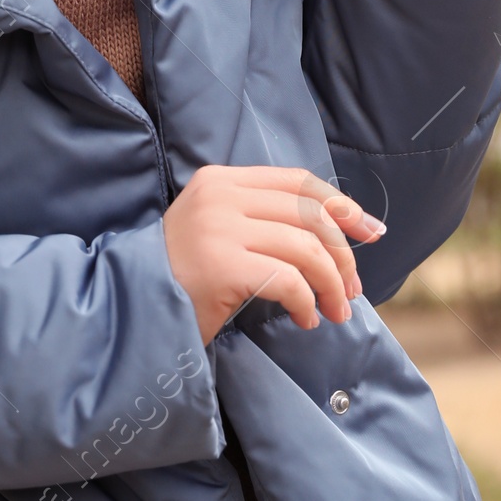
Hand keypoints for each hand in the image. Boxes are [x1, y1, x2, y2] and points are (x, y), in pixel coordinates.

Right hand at [162, 164, 385, 344]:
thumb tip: (338, 232)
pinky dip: (307, 303)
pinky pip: (287, 280)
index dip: (341, 205)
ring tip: (334, 311)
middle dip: (342, 255)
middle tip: (351, 290)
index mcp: (220, 181)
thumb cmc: (181, 278)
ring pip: (305, 248)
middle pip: (308, 215)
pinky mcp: (221, 265)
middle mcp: (219, 196)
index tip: (371, 232)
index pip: (297, 181)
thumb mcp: (219, 232)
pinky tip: (305, 320)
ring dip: (331, 285)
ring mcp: (218, 229)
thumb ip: (262, 220)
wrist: (130, 309)